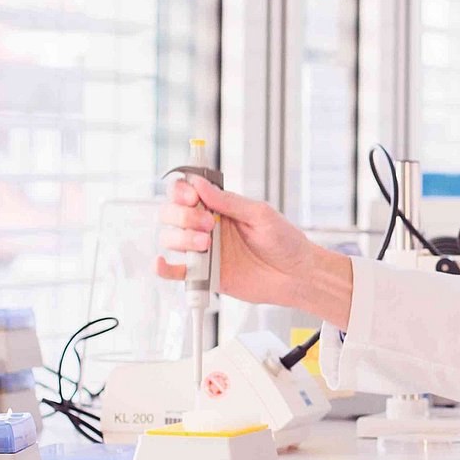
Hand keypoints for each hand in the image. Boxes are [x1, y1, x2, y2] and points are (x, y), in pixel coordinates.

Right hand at [155, 176, 351, 324]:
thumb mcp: (260, 214)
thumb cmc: (284, 242)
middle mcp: (206, 227)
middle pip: (171, 214)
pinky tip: (163, 262)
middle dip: (183, 216)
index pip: (186, 192)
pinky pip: (175, 272)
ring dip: (180, 238)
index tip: (192, 198)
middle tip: (208, 224)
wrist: (296, 275)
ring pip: (170, 238)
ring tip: (206, 243)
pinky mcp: (204, 274)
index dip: (181, 192)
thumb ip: (229, 201)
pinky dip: (163, 268)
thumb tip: (200, 184)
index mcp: (219, 207)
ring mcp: (203, 250)